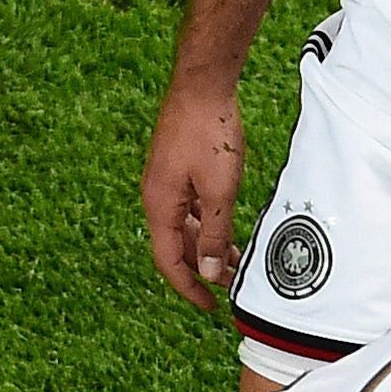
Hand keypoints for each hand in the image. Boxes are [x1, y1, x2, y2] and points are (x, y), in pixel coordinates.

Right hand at [143, 80, 247, 309]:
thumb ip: (213, 233)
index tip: (209, 307)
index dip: (188, 288)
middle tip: (231, 285)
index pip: (168, 261)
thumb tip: (206, 273)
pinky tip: (225, 226)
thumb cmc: (208, 131)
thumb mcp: (219, 189)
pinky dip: (206, 223)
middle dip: (201, 269)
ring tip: (234, 260)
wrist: (202, 84)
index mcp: (159, 204)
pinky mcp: (177, 168)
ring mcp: (166, 181)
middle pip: (175, 246)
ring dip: (206, 246)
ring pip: (183, 226)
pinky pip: (188, 207)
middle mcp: (156, 195)